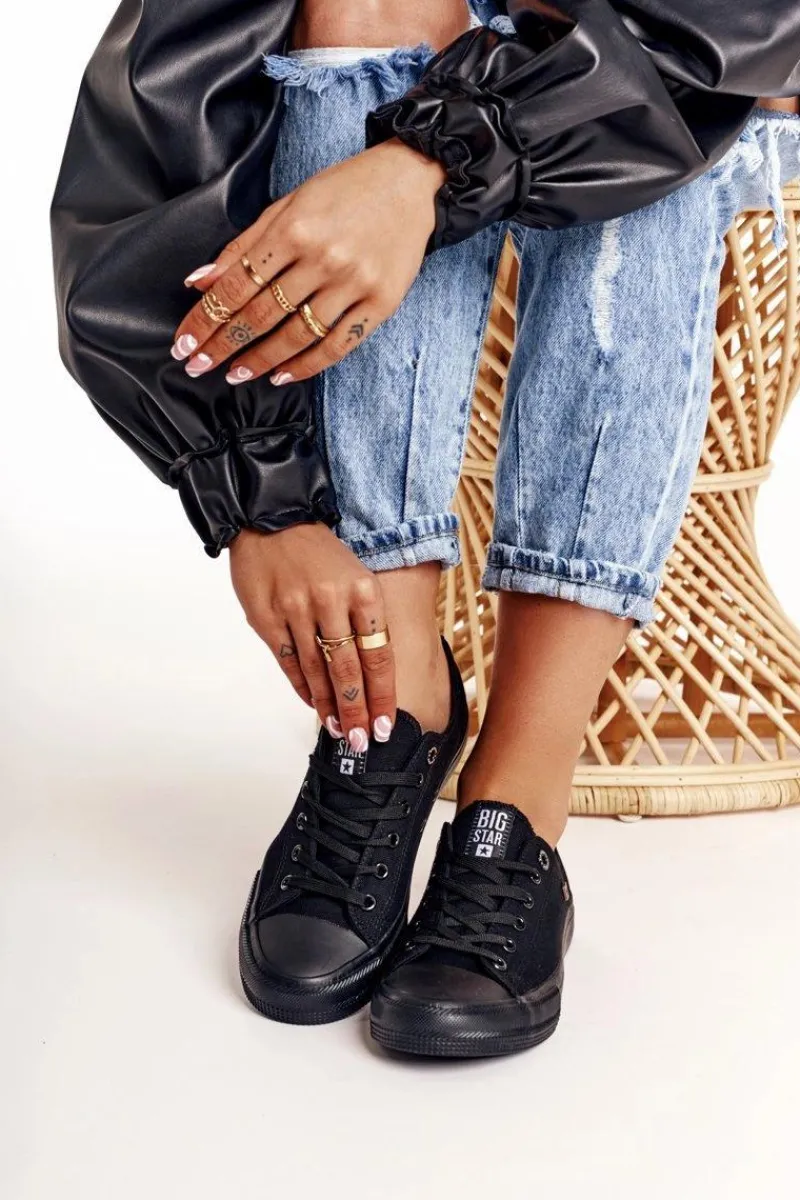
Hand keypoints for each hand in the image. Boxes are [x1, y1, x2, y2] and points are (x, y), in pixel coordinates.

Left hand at [170, 139, 444, 384]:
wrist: (407, 179)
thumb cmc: (343, 189)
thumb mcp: (287, 204)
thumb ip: (244, 245)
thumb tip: (199, 281)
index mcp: (294, 229)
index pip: (236, 286)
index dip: (206, 319)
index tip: (185, 345)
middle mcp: (323, 258)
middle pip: (262, 314)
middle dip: (224, 345)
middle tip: (198, 366)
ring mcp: (354, 283)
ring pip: (297, 335)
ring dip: (260, 361)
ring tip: (235, 375)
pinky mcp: (381, 302)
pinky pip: (337, 345)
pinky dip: (306, 365)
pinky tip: (281, 375)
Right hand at [230, 524, 396, 749]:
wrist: (271, 519)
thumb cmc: (321, 552)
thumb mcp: (357, 574)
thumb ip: (366, 620)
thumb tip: (375, 672)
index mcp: (362, 590)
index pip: (378, 655)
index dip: (382, 695)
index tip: (385, 724)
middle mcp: (330, 601)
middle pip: (348, 670)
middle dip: (357, 711)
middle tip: (362, 741)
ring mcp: (295, 610)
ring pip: (317, 671)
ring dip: (329, 706)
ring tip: (339, 730)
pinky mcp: (266, 617)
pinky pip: (288, 661)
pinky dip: (302, 686)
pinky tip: (313, 703)